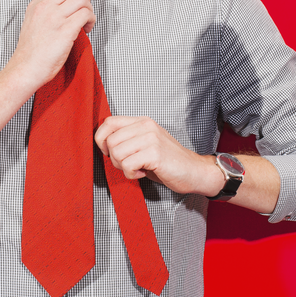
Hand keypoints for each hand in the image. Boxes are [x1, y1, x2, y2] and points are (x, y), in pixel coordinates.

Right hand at [7, 0, 95, 88]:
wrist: (26, 68)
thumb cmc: (30, 51)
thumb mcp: (32, 21)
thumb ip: (45, 10)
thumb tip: (64, 5)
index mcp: (37, 4)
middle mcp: (45, 7)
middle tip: (87, 7)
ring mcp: (55, 18)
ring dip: (90, 9)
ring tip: (86, 21)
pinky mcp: (65, 31)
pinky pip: (86, 14)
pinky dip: (91, 20)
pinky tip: (86, 29)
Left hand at [94, 116, 222, 194]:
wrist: (194, 171)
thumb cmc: (168, 162)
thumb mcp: (145, 145)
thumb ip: (128, 140)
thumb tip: (104, 145)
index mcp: (142, 122)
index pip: (109, 122)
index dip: (101, 139)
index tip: (108, 152)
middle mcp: (146, 126)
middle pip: (110, 141)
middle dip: (114, 159)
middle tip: (129, 165)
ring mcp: (151, 138)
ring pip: (117, 153)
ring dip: (123, 167)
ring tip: (138, 168)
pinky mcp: (154, 153)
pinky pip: (127, 165)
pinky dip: (131, 174)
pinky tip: (143, 173)